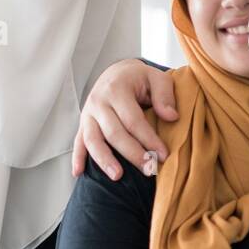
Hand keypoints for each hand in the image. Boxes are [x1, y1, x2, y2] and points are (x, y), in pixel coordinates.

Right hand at [73, 59, 178, 180]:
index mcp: (117, 89)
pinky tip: (79, 173)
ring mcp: (88, 113)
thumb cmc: (139, 79)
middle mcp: (98, 101)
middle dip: (132, 153)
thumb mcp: (156, 77)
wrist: (116, 72)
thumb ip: (164, 95)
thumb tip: (171, 117)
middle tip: (149, 169)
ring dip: (104, 160)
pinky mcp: (83, 123)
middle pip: (114, 132)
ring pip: (92, 140)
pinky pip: (78, 141)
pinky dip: (77, 158)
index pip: (133, 119)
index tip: (163, 155)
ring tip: (117, 176)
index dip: (149, 139)